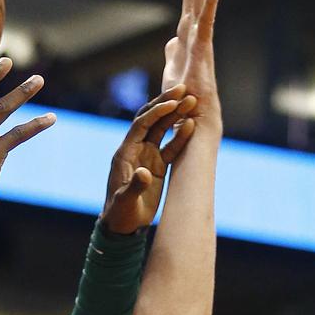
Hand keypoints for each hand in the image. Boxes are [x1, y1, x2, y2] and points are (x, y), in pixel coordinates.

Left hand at [100, 87, 196, 233]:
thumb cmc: (120, 213)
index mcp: (125, 153)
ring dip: (176, 115)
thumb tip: (145, 173)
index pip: (141, 125)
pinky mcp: (157, 166)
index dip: (156, 112)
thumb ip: (135, 186)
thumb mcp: (126, 200)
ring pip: (163, 130)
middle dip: (166, 104)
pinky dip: (182, 136)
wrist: (123, 225)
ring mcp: (147, 157)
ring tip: (193, 100)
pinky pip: (171, 146)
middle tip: (184, 89)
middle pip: (152, 120)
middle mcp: (136, 150)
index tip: (173, 102)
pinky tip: (193, 126)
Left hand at [162, 0, 222, 132]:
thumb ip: (174, 53)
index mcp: (188, 37)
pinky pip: (206, 23)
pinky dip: (211, 3)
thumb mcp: (172, 72)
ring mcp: (201, 42)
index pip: (188, 1)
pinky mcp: (202, 53)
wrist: (194, 124)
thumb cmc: (184, 103)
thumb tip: (172, 40)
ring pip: (201, 1)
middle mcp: (197, 35)